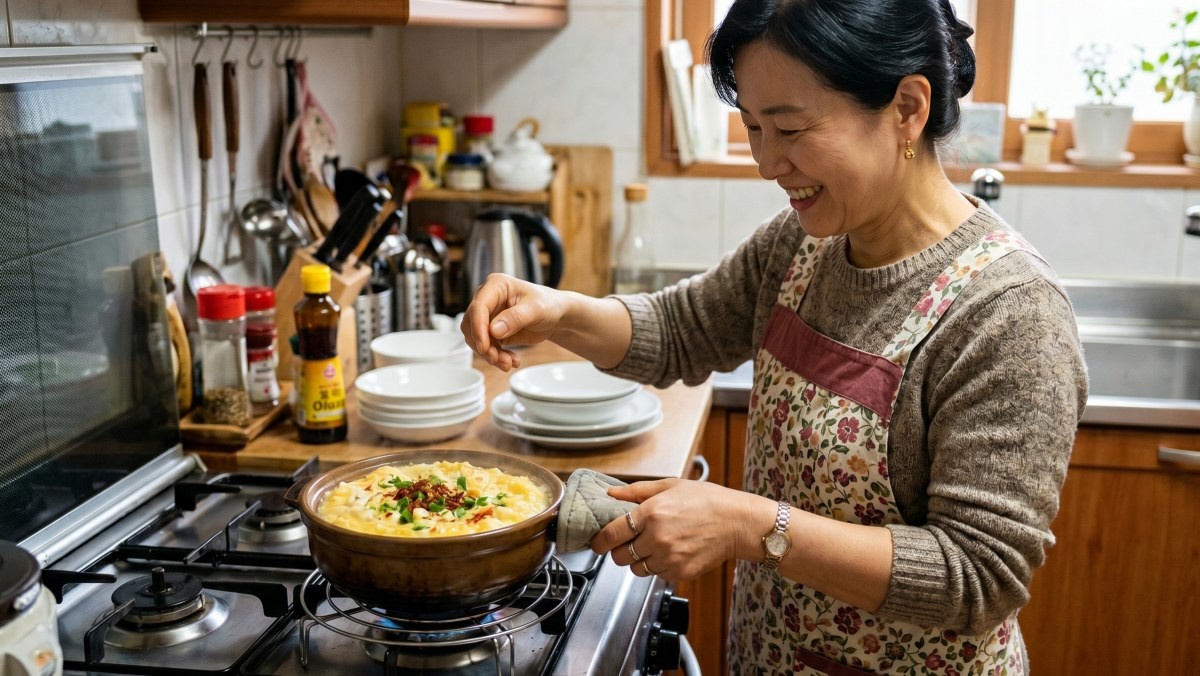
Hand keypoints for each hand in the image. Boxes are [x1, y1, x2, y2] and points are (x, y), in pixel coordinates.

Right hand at [460, 273, 570, 370]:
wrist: (555, 316)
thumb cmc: (548, 304)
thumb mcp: (536, 309)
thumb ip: (515, 318)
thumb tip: (494, 330)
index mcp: (496, 285)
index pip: (479, 306)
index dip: (478, 328)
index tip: (484, 346)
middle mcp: (487, 299)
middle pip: (471, 324)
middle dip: (483, 345)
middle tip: (498, 359)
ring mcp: (488, 316)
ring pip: (476, 338)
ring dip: (490, 354)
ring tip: (508, 363)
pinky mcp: (491, 331)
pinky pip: (486, 346)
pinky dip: (496, 356)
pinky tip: (511, 361)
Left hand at [590, 478, 745, 580]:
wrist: (737, 522)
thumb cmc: (708, 501)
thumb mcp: (670, 486)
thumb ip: (637, 491)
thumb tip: (611, 493)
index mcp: (651, 513)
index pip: (611, 534)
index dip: (599, 541)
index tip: (597, 543)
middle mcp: (657, 537)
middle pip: (620, 557)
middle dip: (619, 551)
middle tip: (628, 543)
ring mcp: (669, 557)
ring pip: (637, 569)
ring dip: (639, 560)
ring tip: (654, 546)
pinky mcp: (680, 572)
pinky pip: (657, 575)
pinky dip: (658, 567)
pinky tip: (670, 552)